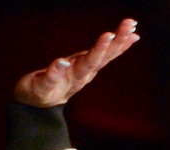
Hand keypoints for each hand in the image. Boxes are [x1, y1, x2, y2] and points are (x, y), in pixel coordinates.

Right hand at [13, 18, 139, 107]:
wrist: (40, 105)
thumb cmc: (37, 94)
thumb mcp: (40, 87)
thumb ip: (51, 76)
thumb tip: (61, 62)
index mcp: (75, 77)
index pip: (89, 62)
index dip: (99, 49)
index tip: (109, 35)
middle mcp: (85, 73)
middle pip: (104, 56)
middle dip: (117, 40)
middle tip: (130, 24)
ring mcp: (86, 69)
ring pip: (106, 54)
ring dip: (120, 40)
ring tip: (132, 25)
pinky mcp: (85, 65)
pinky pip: (103, 53)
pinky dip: (115, 44)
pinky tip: (126, 36)